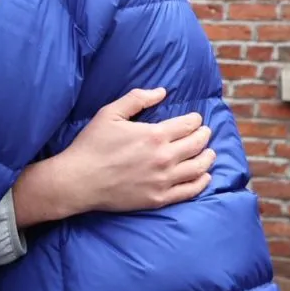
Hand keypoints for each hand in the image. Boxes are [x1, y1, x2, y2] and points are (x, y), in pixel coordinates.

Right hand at [13, 88, 214, 227]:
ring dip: (208, 157)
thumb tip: (162, 91)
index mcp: (154, 135)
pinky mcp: (159, 198)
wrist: (79, 181)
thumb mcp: (110, 113)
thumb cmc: (92, 145)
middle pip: (197, 144)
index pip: (188, 125)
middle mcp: (164, 158)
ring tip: (210, 153)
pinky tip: (205, 176)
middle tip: (204, 132)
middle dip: (204, 135)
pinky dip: (202, 182)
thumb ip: (137, 98)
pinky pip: (190, 191)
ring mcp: (163, 180)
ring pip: (199, 168)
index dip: (195, 119)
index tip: (195, 118)